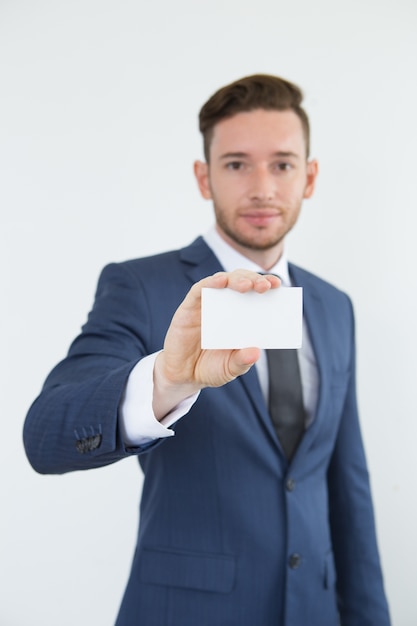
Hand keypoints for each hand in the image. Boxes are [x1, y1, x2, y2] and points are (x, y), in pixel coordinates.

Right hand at [153, 270, 279, 418]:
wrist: (182, 376)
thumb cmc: (210, 368)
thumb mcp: (230, 369)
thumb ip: (242, 362)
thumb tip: (256, 352)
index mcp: (241, 316)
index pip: (256, 294)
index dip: (267, 286)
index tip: (278, 285)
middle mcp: (225, 306)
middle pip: (241, 282)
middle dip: (254, 280)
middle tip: (264, 287)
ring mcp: (207, 304)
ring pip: (223, 280)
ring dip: (236, 279)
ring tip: (247, 286)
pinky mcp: (189, 307)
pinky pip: (200, 290)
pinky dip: (210, 283)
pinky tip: (220, 281)